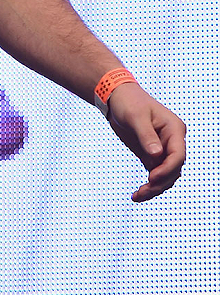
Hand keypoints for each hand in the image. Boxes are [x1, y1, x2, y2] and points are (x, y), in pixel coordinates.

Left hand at [106, 83, 185, 201]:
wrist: (116, 98)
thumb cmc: (128, 101)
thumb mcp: (136, 116)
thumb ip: (146, 135)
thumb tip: (157, 155)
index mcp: (174, 129)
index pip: (178, 155)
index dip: (167, 169)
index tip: (151, 178)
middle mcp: (172, 141)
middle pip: (173, 170)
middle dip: (159, 183)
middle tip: (142, 192)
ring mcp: (163, 150)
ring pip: (166, 176)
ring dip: (154, 188)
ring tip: (138, 196)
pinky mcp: (152, 155)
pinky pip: (156, 175)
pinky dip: (149, 186)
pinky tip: (138, 194)